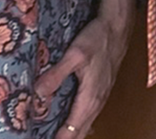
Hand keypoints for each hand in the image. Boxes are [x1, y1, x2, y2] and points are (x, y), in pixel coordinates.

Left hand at [33, 0, 134, 138]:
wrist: (118, 27)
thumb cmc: (98, 38)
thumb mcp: (75, 54)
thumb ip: (56, 75)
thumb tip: (37, 94)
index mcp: (89, 98)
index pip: (72, 131)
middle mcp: (97, 102)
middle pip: (80, 133)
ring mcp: (101, 97)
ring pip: (86, 125)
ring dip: (71, 134)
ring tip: (54, 135)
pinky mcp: (102, 91)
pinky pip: (90, 116)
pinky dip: (78, 124)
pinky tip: (70, 122)